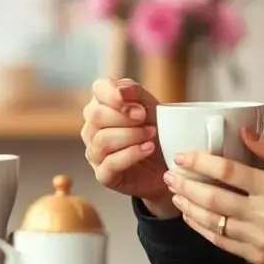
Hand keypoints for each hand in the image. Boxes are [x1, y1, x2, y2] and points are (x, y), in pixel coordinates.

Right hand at [81, 79, 175, 215]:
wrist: (171, 164)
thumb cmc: (158, 131)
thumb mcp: (151, 106)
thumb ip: (135, 93)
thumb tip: (121, 92)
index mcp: (102, 104)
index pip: (98, 89)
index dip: (116, 96)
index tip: (138, 107)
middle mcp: (92, 128)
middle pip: (96, 116)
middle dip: (125, 118)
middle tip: (147, 121)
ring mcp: (94, 152)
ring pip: (102, 140)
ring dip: (131, 136)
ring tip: (151, 135)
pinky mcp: (103, 175)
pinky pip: (109, 163)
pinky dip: (132, 154)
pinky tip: (147, 149)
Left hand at [165, 128, 263, 263]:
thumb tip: (244, 131)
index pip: (229, 172)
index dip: (200, 162)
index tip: (182, 156)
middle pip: (213, 198)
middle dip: (186, 185)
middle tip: (170, 175)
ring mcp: (259, 239)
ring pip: (212, 223)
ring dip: (189, 207)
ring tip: (175, 194)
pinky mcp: (257, 257)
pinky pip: (221, 242)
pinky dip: (202, 229)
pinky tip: (192, 217)